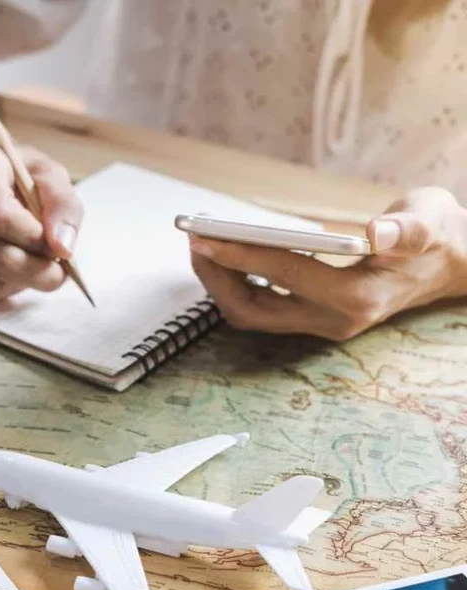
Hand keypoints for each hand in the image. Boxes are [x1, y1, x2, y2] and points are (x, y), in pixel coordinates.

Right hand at [0, 143, 82, 301]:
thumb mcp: (50, 175)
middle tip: (57, 268)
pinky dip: (5, 286)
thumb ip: (62, 205)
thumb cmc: (21, 175)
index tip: (54, 242)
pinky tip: (12, 268)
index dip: (32, 237)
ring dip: (22, 280)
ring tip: (33, 261)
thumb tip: (61, 247)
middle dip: (36, 270)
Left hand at [189, 186, 466, 340]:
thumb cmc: (437, 237)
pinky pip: (260, 307)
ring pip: (251, 314)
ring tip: (201, 243)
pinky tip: (223, 255)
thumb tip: (379, 232)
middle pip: (254, 310)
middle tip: (194, 239)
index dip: (242, 256)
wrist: (450, 266)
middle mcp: (334, 319)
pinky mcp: (310, 317)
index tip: (207, 237)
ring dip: (220, 283)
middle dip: (217, 277)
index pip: (286, 276)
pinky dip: (235, 284)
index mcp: (359, 297)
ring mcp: (320, 323)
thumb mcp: (431, 221)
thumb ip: (407, 229)